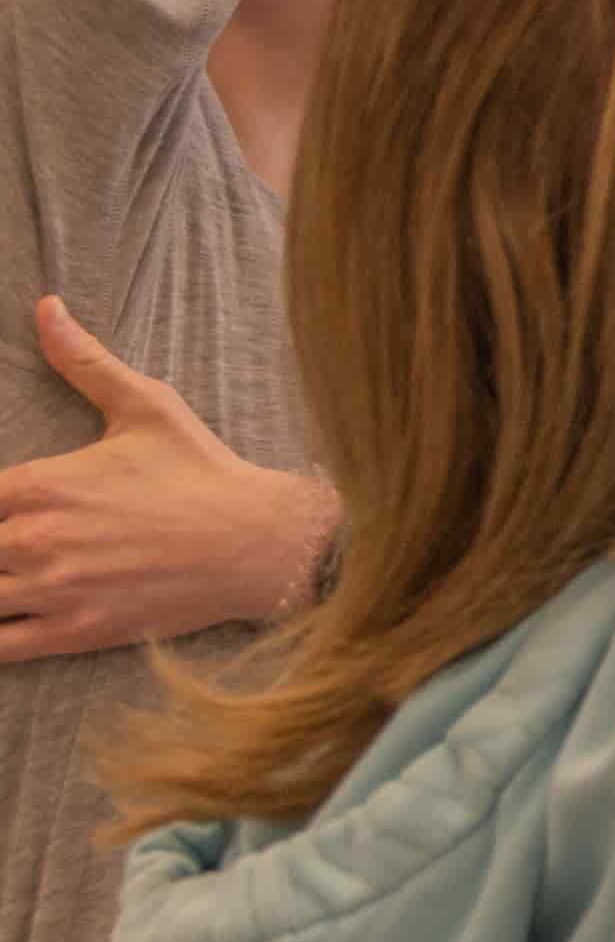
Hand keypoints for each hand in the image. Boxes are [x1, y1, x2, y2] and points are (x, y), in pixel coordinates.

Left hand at [0, 300, 332, 663]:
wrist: (262, 541)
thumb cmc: (202, 472)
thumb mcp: (145, 406)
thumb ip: (83, 362)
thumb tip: (44, 308)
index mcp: (39, 484)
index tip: (2, 509)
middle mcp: (33, 539)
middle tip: (8, 538)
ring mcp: (52, 591)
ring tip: (6, 572)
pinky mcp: (75, 633)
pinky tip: (6, 618)